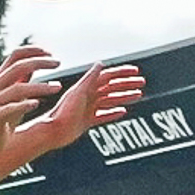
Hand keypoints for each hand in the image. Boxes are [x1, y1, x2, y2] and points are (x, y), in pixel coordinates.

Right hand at [0, 46, 57, 155]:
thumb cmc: (1, 118)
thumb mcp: (13, 96)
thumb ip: (22, 80)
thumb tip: (36, 63)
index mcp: (0, 79)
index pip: (15, 55)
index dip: (33, 50)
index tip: (51, 53)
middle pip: (18, 67)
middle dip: (40, 62)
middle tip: (59, 63)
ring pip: (18, 88)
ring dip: (40, 86)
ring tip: (57, 88)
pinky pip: (10, 109)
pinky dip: (24, 105)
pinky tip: (37, 104)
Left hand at [25, 58, 144, 154]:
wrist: (52, 131)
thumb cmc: (62, 112)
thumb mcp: (78, 92)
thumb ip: (90, 78)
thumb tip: (100, 63)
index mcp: (86, 87)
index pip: (108, 76)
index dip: (122, 73)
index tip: (136, 71)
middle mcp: (88, 96)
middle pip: (112, 87)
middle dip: (127, 84)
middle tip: (142, 82)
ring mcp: (88, 108)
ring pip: (110, 100)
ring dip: (124, 96)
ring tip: (138, 95)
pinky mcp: (87, 121)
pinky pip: (104, 115)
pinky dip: (114, 112)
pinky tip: (123, 112)